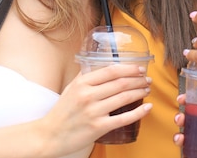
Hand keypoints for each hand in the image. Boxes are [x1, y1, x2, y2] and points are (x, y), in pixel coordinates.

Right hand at [36, 64, 152, 155]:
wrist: (49, 136)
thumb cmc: (62, 112)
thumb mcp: (71, 88)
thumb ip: (85, 75)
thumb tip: (100, 62)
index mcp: (82, 83)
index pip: (112, 71)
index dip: (129, 68)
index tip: (140, 68)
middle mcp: (88, 96)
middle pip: (121, 83)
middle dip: (138, 80)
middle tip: (147, 79)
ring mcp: (94, 112)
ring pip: (124, 98)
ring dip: (140, 92)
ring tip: (146, 90)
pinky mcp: (98, 127)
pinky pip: (123, 118)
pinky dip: (139, 112)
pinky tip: (147, 107)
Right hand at [173, 94, 196, 157]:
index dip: (195, 100)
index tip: (185, 97)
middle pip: (195, 119)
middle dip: (183, 116)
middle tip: (180, 116)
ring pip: (191, 135)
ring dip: (180, 132)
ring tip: (180, 135)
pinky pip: (192, 152)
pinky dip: (184, 148)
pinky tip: (182, 144)